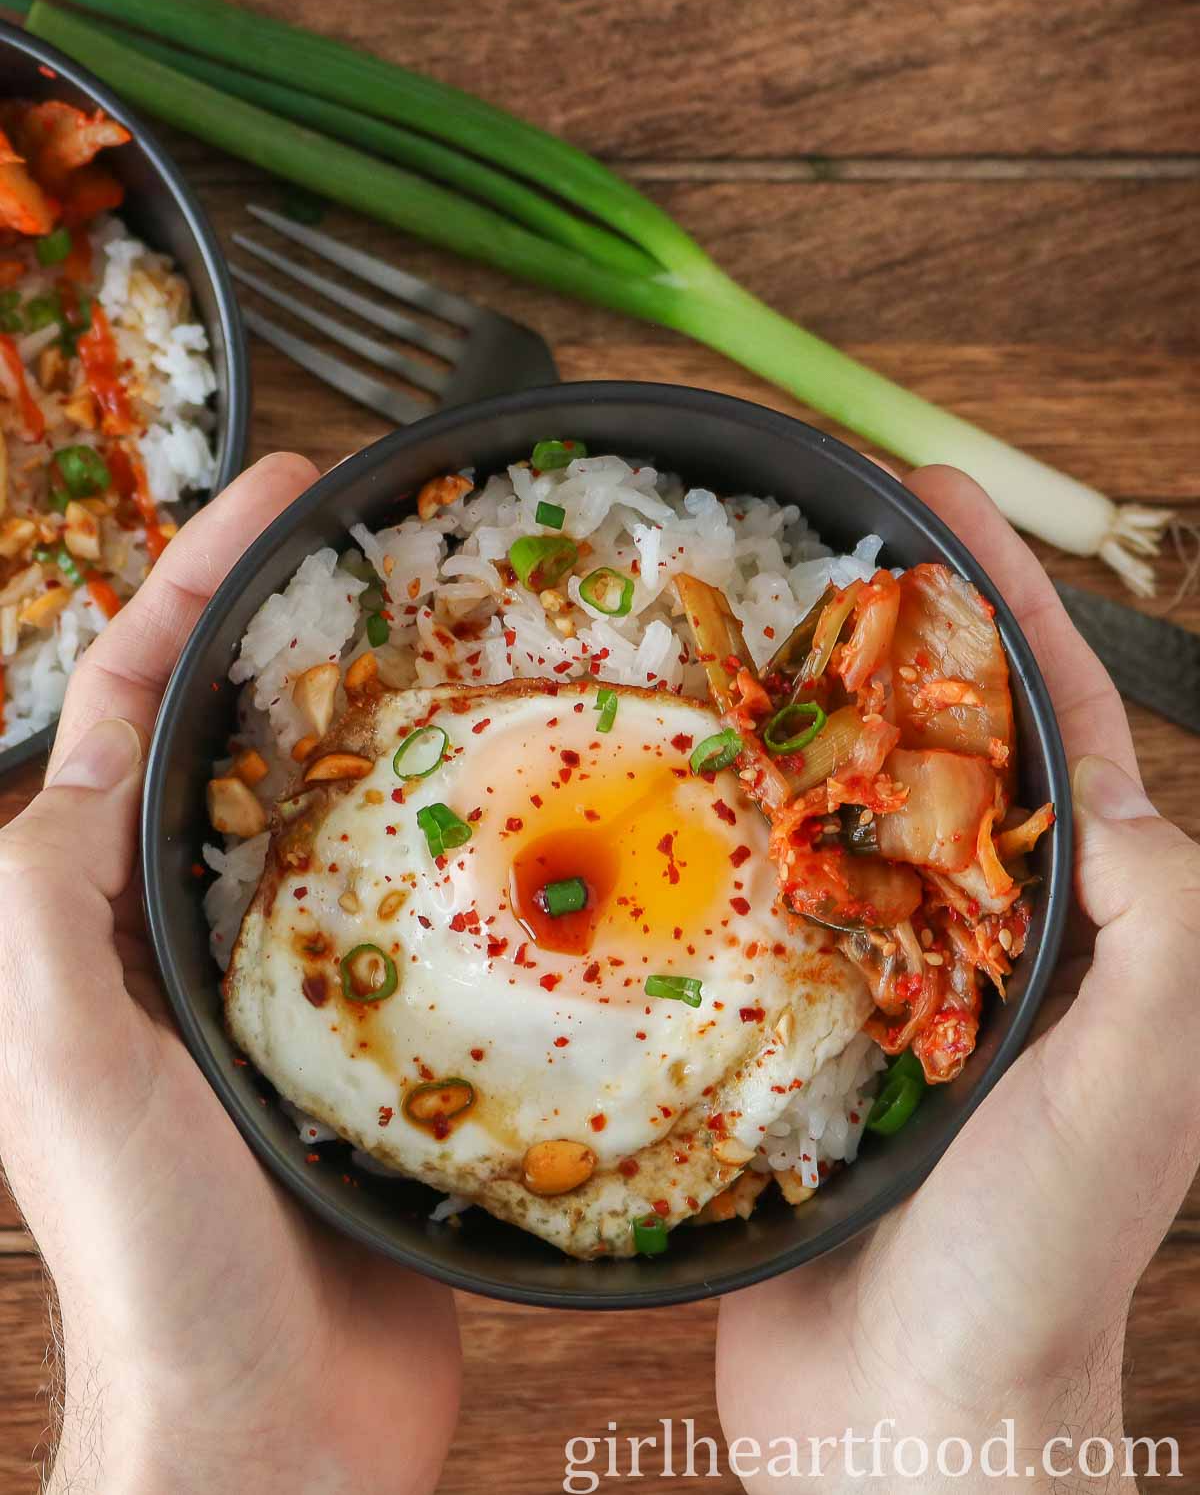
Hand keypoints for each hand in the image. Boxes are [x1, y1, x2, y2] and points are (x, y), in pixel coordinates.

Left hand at [0, 456, 460, 1494]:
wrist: (273, 1426)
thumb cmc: (154, 1253)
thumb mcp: (60, 1052)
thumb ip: (54, 893)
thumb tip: (100, 743)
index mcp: (96, 914)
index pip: (135, 703)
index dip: (194, 580)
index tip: (280, 490)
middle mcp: (191, 931)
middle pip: (248, 736)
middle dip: (305, 628)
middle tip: (396, 546)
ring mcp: (296, 978)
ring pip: (349, 809)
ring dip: (401, 721)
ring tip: (478, 641)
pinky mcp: (389, 1033)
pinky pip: (431, 904)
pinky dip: (470, 839)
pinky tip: (531, 801)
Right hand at [716, 465, 1199, 1490]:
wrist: (909, 1418)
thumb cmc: (1037, 1253)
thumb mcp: (1144, 1076)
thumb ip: (1164, 925)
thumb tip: (1118, 796)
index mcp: (1081, 930)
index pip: (1051, 727)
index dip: (1003, 601)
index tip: (939, 492)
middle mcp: (984, 940)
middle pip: (933, 747)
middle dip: (889, 632)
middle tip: (817, 536)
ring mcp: (883, 983)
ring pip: (835, 815)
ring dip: (793, 721)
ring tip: (734, 631)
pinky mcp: (794, 1035)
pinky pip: (755, 909)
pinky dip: (720, 838)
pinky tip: (669, 791)